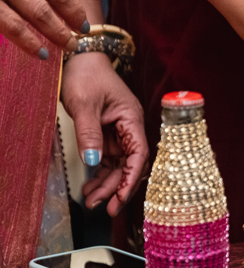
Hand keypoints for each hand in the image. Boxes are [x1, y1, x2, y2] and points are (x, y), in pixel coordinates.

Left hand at [61, 52, 148, 216]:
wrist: (81, 59)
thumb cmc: (87, 76)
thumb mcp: (84, 104)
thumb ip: (89, 134)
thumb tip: (93, 162)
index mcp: (131, 119)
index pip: (139, 154)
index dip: (131, 178)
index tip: (120, 196)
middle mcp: (129, 128)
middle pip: (130, 164)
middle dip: (118, 187)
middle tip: (105, 208)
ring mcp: (119, 132)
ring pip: (118, 165)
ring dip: (107, 184)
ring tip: (91, 201)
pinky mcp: (108, 134)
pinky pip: (107, 160)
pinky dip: (99, 174)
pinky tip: (89, 187)